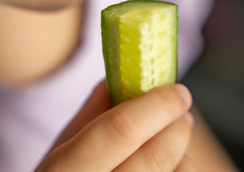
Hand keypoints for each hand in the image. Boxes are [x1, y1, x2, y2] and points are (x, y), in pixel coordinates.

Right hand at [35, 80, 193, 171]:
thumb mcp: (61, 152)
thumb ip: (89, 116)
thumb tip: (119, 79)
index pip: (119, 131)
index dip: (154, 107)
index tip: (177, 92)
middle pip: (153, 159)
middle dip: (176, 130)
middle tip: (182, 113)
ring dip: (179, 157)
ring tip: (170, 144)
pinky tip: (163, 167)